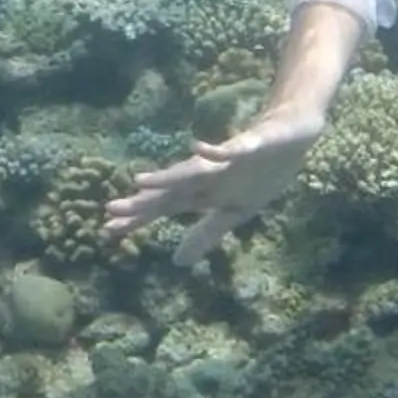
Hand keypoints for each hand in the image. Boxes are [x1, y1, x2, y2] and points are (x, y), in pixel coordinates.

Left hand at [106, 105, 326, 265]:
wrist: (291, 134)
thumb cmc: (259, 172)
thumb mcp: (235, 212)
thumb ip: (206, 233)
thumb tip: (176, 263)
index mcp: (203, 192)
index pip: (164, 208)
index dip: (138, 219)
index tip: (106, 230)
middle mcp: (207, 175)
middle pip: (170, 191)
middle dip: (143, 201)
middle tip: (110, 210)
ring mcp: (226, 159)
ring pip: (193, 170)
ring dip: (169, 176)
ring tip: (142, 181)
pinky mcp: (250, 143)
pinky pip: (233, 148)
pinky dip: (217, 151)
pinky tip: (199, 148)